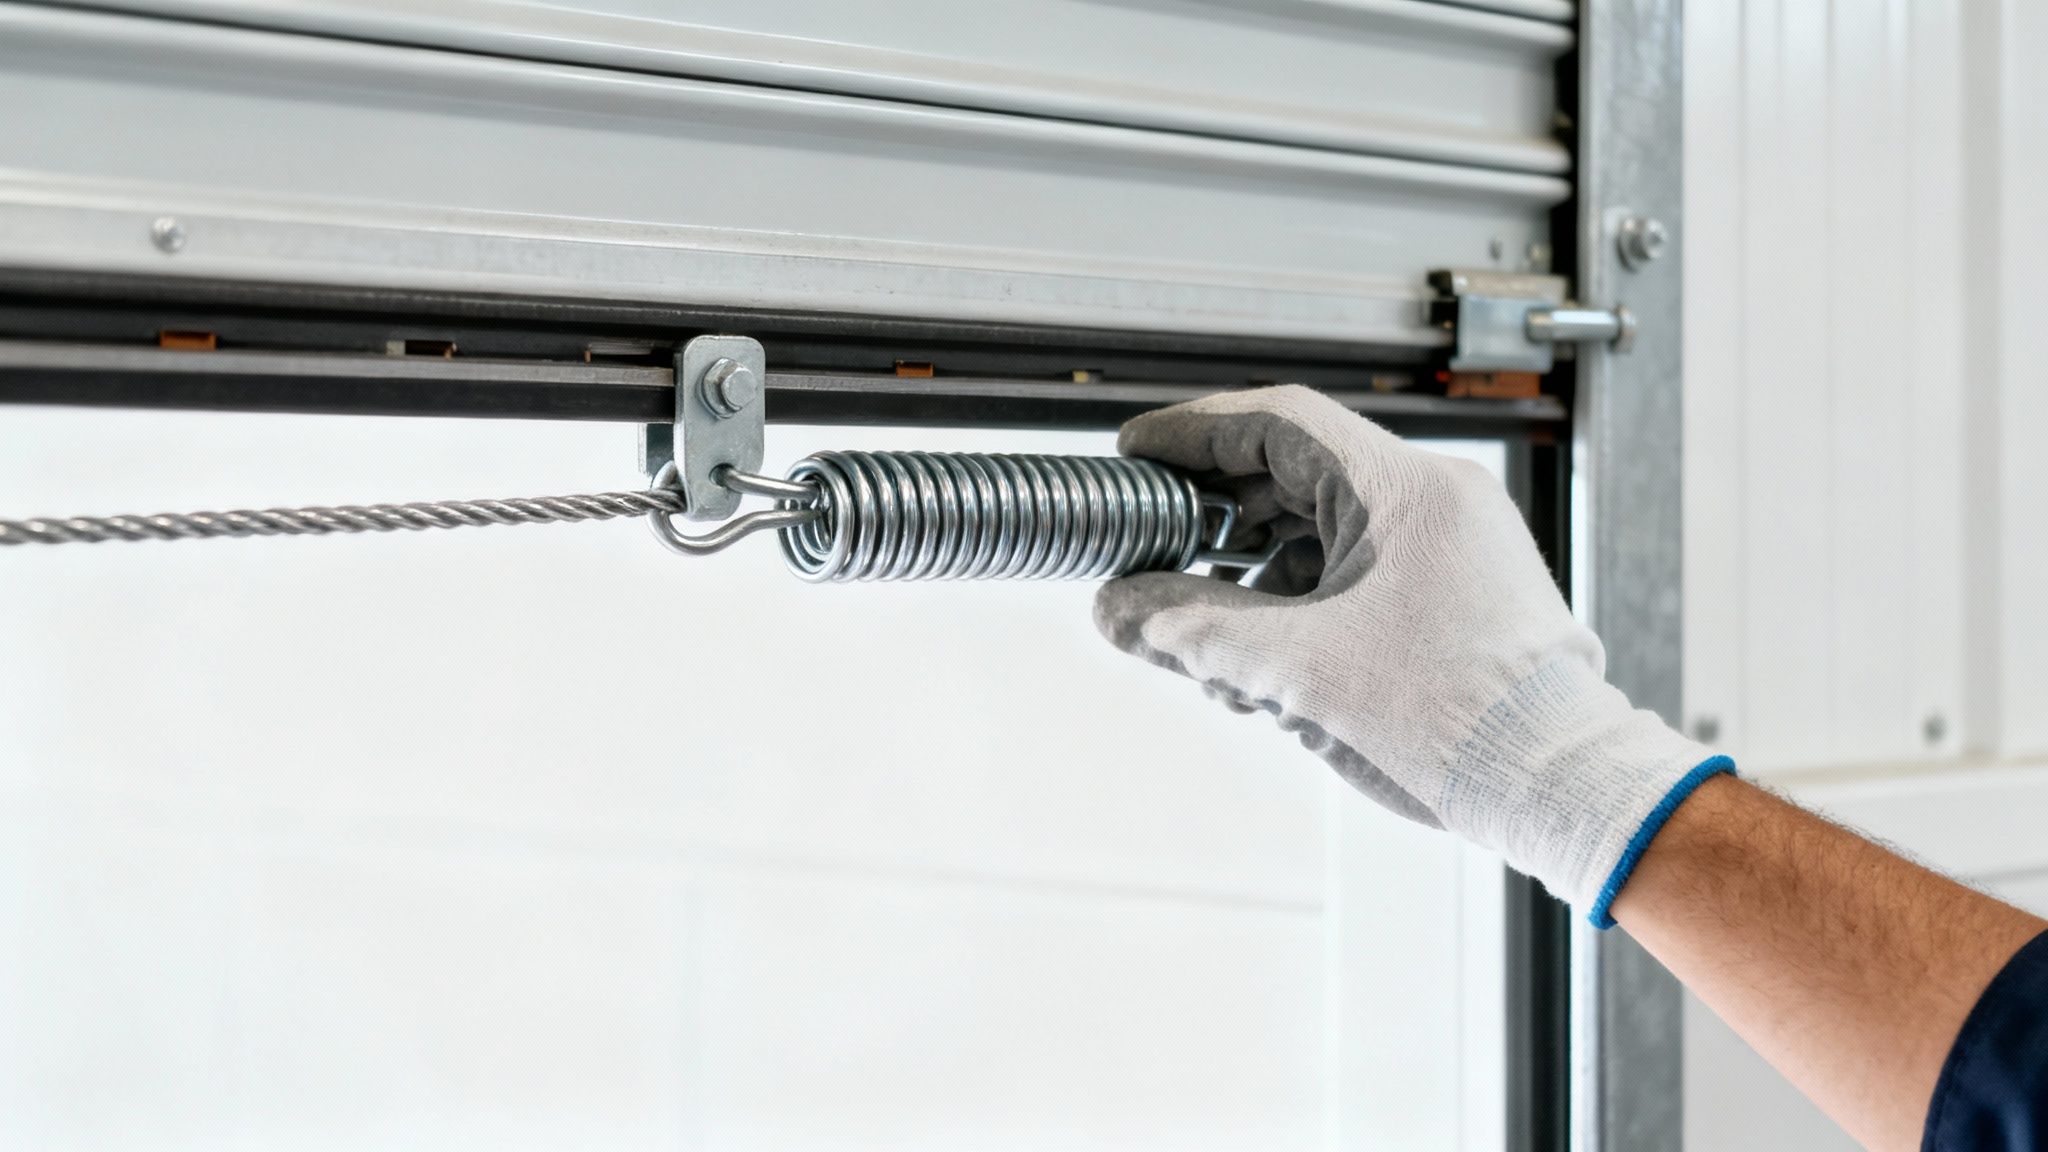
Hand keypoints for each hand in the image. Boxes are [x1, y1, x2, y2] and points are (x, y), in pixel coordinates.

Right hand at [1094, 385, 1725, 922]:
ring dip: (1256, 574)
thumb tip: (1118, 609)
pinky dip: (1303, 604)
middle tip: (1154, 542)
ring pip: (1327, 531)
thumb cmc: (1452, 724)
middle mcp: (1437, 503)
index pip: (1279, 422)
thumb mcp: (1294, 674)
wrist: (1557, 786)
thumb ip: (1192, 630)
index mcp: (1405, 491)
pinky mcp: (1459, 595)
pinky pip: (1361, 572)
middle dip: (1217, 516)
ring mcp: (1454, 549)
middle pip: (1299, 474)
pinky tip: (1265, 668)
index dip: (1194, 433)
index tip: (1138, 452)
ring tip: (1207, 634)